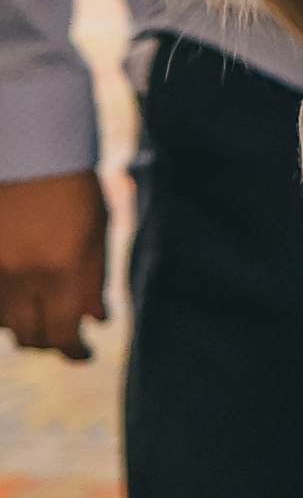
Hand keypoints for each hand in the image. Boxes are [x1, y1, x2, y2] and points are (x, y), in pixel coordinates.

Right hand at [0, 169, 107, 357]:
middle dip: (49, 338)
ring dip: (22, 323)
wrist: (25, 143)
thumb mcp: (96, 225)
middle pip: (28, 336)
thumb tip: (96, 320)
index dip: (73, 352)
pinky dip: (3, 305)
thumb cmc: (69, 181)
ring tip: (41, 308)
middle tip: (64, 330)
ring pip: (2, 323)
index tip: (83, 354)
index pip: (61, 335)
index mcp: (60, 268)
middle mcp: (20, 275)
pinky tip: (18, 293)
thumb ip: (95, 276)